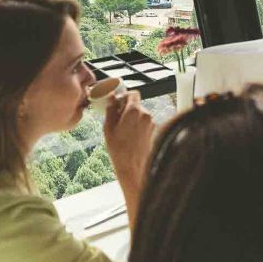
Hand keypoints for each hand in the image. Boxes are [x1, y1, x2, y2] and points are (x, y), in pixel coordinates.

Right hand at [103, 90, 153, 207]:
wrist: (133, 168)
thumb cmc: (119, 150)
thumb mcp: (109, 128)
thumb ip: (111, 109)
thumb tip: (112, 98)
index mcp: (134, 111)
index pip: (133, 93)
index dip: (124, 97)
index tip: (117, 103)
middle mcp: (146, 115)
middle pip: (136, 104)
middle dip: (127, 108)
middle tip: (116, 119)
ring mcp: (151, 123)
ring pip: (140, 114)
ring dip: (132, 118)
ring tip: (122, 130)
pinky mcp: (153, 131)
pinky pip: (144, 123)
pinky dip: (137, 125)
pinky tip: (129, 136)